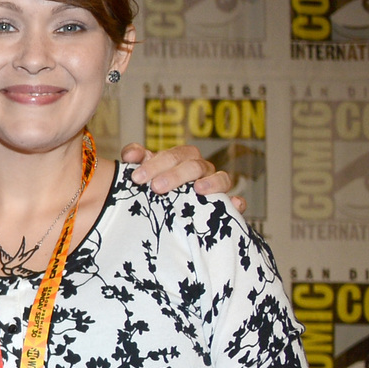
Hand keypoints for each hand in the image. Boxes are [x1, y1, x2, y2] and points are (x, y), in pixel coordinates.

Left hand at [119, 141, 247, 216]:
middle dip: (175, 175)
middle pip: (194, 166)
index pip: (174, 155)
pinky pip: (237, 203)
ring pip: (221, 179)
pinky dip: (237, 203)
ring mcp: (215, 187)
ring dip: (211, 183)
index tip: (136, 177)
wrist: (162, 213)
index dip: (156, 163)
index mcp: (182, 159)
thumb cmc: (154, 187)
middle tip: (156, 187)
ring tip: (198, 189)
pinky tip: (234, 204)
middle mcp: (201, 170)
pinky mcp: (225, 207)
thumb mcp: (144, 173)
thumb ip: (136, 159)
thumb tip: (130, 154)